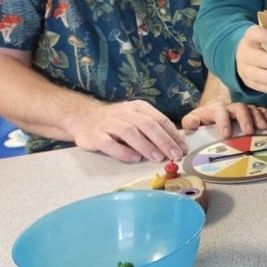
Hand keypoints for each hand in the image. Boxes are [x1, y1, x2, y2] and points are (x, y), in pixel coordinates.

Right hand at [71, 99, 187, 163]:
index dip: (173, 134)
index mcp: (138, 107)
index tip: (183, 149)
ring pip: (129, 132)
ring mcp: (108, 123)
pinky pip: (110, 143)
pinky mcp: (95, 135)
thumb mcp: (136, 120)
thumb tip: (176, 146)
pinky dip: (123, 151)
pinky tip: (134, 159)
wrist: (84, 118)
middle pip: (147, 125)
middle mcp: (124, 112)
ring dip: (146, 145)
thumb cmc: (117, 123)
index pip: (159, 119)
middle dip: (164, 141)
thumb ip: (153, 130)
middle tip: (174, 155)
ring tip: (158, 158)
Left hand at [181, 101, 266, 136]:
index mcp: (214, 110)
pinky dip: (264, 115)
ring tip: (263, 127)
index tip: (226, 134)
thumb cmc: (201, 123)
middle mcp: (229, 108)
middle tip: (248, 131)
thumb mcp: (191, 122)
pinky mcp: (249, 114)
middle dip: (245, 118)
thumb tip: (194, 122)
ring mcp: (240, 110)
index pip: (219, 111)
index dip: (223, 121)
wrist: (208, 119)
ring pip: (251, 108)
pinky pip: (260, 110)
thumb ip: (189, 122)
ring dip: (257, 117)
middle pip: (239, 107)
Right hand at [236, 24, 266, 94]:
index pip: (254, 34)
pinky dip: (266, 88)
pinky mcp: (246, 80)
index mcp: (250, 38)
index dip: (264, 37)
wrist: (245, 55)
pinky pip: (255, 85)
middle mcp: (245, 53)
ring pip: (256, 74)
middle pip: (257, 58)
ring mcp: (244, 68)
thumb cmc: (263, 44)